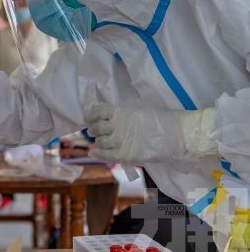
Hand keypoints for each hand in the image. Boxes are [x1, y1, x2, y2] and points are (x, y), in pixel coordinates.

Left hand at [86, 104, 215, 163]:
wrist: (175, 134)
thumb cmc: (159, 118)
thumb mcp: (138, 107)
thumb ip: (122, 111)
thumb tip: (108, 114)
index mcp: (119, 111)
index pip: (97, 111)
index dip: (90, 115)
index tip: (88, 118)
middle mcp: (115, 125)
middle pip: (96, 128)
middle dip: (93, 130)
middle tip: (94, 131)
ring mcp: (119, 140)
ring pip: (100, 142)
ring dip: (98, 141)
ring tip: (99, 142)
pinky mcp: (125, 154)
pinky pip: (105, 155)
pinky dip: (97, 153)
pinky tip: (93, 152)